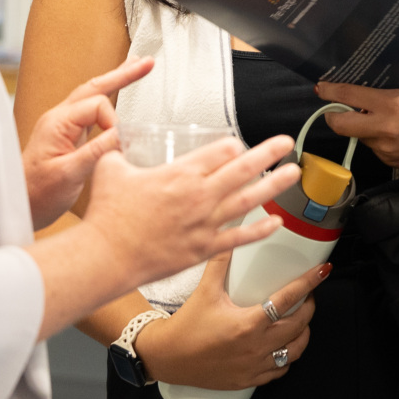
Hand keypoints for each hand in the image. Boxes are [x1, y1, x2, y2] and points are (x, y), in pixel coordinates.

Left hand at [22, 55, 153, 228]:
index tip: (122, 144)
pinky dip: (109, 98)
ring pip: (92, 94)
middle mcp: (59, 119)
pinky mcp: (67, 135)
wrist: (20, 207)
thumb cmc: (37, 195)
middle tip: (147, 64)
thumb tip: (124, 133)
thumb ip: (97, 151)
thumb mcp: (69, 174)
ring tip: (138, 69)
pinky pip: (90, 110)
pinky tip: (118, 95)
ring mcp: (62, 126)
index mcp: (57, 123)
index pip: (97, 106)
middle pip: (94, 87)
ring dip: (116, 81)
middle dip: (121, 74)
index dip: (115, 122)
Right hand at [84, 135, 299, 288]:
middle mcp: (199, 195)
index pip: (221, 150)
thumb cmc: (107, 215)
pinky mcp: (203, 248)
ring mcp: (205, 223)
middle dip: (268, 153)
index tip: (237, 145)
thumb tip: (115, 142)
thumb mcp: (110, 169)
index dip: (233, 145)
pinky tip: (277, 222)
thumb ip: (118, 152)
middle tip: (286, 143)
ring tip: (293, 174)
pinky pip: (239, 238)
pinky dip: (260, 230)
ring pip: (248, 200)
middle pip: (243, 169)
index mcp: (181, 172)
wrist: (105, 256)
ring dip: (274, 186)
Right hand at [138, 253, 331, 389]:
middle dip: (309, 308)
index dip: (309, 282)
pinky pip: (279, 371)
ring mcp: (254, 366)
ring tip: (300, 321)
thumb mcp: (205, 290)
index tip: (322, 272)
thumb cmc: (185, 326)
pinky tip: (285, 346)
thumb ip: (220, 262)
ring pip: (295, 351)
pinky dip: (287, 357)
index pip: (288, 299)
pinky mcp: (249, 380)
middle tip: (307, 296)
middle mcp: (256, 347)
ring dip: (303, 334)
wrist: (167, 357)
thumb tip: (231, 234)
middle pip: (299, 326)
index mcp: (248, 324)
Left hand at [314, 80, 398, 175]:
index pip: (348, 95)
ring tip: (385, 120)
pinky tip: (398, 135)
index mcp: (391, 103)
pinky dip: (378, 140)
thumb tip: (359, 82)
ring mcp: (386, 148)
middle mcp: (385, 128)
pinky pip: (373, 148)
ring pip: (359, 136)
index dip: (330, 91)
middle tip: (336, 109)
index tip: (322, 87)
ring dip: (363, 128)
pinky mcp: (390, 162)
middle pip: (340, 125)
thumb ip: (386, 88)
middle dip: (334, 116)